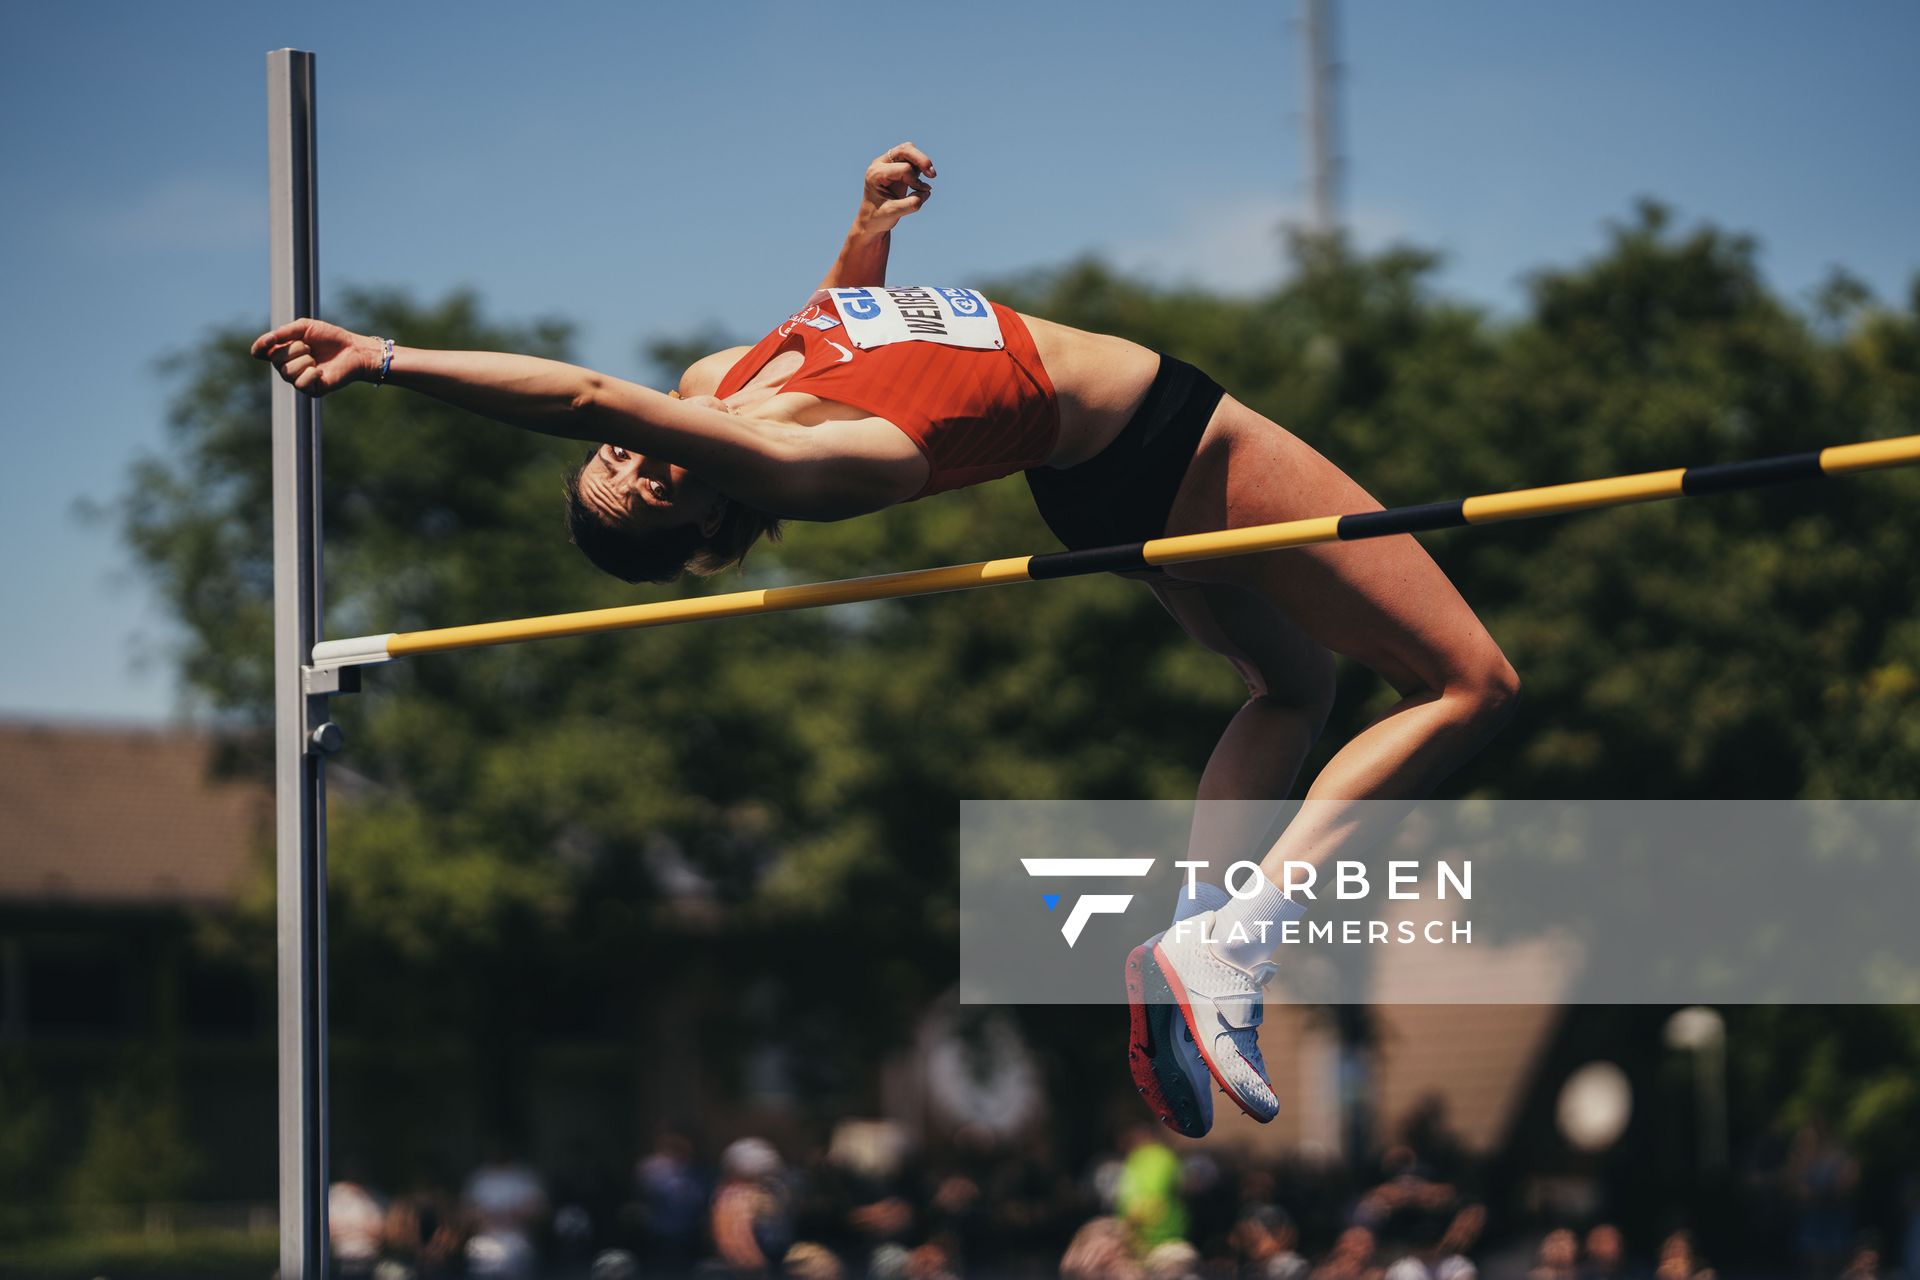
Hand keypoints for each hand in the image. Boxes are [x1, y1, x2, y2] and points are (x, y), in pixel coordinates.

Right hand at [250, 318, 379, 395]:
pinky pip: (300, 384)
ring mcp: (298, 379)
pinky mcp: (311, 390)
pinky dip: (311, 374)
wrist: (353, 349)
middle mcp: (287, 366)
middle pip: (275, 360)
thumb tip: (266, 341)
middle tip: (309, 347)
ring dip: (304, 361)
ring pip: (287, 372)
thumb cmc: (330, 337)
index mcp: (283, 351)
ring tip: (316, 358)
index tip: (270, 340)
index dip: (259, 347)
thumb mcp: (304, 327)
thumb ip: (283, 333)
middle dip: (294, 349)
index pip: (260, 352)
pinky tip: (321, 371)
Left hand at [857, 142, 935, 233]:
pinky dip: (919, 167)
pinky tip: (921, 181)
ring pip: (909, 150)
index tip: (918, 194)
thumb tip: (926, 192)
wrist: (871, 221)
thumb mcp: (893, 214)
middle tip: (933, 175)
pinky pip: (911, 159)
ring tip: (929, 176)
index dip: (915, 181)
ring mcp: (887, 163)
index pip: (903, 169)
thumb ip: (910, 204)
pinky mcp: (895, 167)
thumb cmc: (878, 217)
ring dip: (921, 162)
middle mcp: (880, 164)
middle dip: (921, 160)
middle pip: (905, 150)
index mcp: (876, 174)